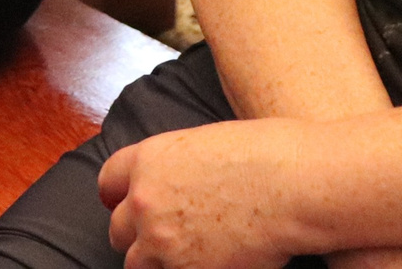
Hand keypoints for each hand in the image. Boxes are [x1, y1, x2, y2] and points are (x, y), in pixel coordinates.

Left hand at [99, 121, 305, 268]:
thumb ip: (176, 169)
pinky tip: (201, 266)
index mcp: (148, 160)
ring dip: (154, 261)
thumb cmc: (265, 154)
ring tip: (177, 259)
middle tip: (155, 240)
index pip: (109, 182)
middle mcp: (145, 200)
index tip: (120, 205)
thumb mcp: (204, 144)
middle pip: (119, 229)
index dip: (117, 196)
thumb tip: (176, 187)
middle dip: (135, 234)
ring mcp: (162, 241)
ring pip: (137, 263)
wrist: (293, 185)